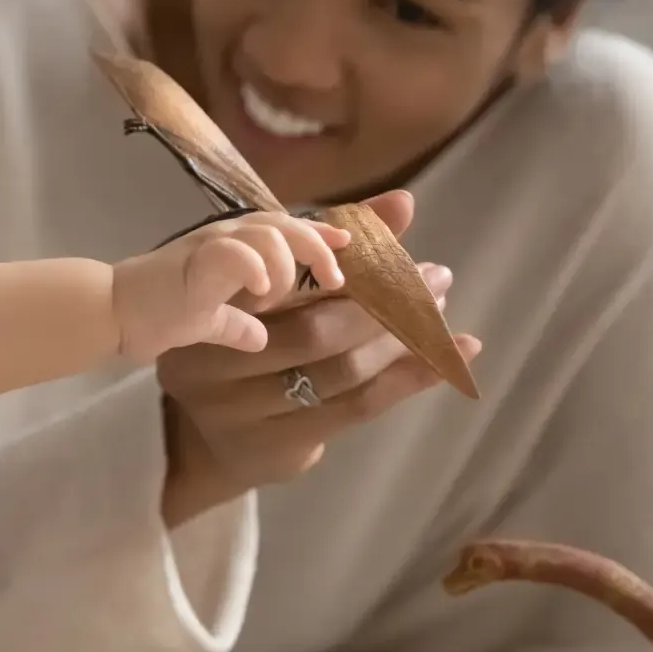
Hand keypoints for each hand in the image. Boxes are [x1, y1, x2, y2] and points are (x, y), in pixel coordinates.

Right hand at [112, 212, 350, 362]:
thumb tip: (259, 338)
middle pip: (285, 223)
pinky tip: (264, 292)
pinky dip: (256, 267)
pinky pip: (233, 253)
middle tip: (338, 279)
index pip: (285, 227)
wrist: (113, 312)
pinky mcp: (194, 266)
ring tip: (289, 292)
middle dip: (318, 247)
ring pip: (268, 232)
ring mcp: (210, 247)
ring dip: (290, 261)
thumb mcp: (209, 318)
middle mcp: (226, 237)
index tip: (350, 247)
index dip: (320, 234)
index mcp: (234, 245)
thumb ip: (237, 323)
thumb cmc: (159, 312)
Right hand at [154, 190, 482, 522]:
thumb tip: (402, 203)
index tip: (404, 252)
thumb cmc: (247, 343)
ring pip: (341, 372)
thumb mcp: (274, 289)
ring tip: (442, 316)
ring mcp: (242, 414)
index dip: (352, 267)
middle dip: (385, 305)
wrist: (204, 439)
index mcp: (210, 309)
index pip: (289, 283)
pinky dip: (408, 381)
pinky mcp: (278, 448)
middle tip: (436, 280)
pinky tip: (449, 361)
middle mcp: (215, 365)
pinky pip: (356, 409)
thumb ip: (333, 245)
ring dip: (401, 343)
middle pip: (316, 332)